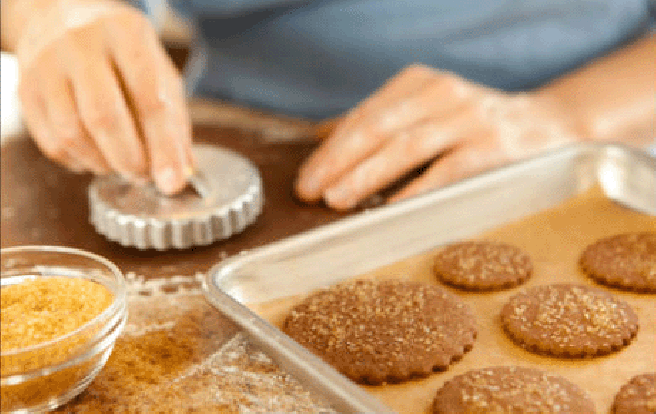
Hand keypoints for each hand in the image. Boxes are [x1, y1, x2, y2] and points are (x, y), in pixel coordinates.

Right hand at [16, 0, 192, 193]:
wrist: (63, 21)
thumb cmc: (124, 55)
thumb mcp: (160, 74)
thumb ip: (175, 122)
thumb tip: (182, 171)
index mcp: (126, 34)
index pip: (148, 99)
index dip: (163, 147)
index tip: (172, 182)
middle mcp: (81, 44)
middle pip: (104, 117)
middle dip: (130, 159)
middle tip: (145, 176)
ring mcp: (47, 65)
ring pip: (73, 134)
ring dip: (104, 163)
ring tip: (122, 165)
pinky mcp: (26, 90)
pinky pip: (52, 143)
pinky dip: (80, 162)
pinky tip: (97, 156)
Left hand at [295, 64, 580, 209]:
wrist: (547, 126)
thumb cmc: (472, 126)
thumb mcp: (425, 111)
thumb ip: (380, 121)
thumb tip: (322, 137)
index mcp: (418, 83)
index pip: (363, 116)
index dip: (329, 150)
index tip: (305, 179)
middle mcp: (441, 93)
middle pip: (377, 128)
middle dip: (337, 163)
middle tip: (310, 193)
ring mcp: (468, 118)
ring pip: (405, 147)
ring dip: (366, 176)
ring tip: (336, 201)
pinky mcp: (492, 148)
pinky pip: (445, 173)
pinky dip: (414, 192)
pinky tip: (388, 210)